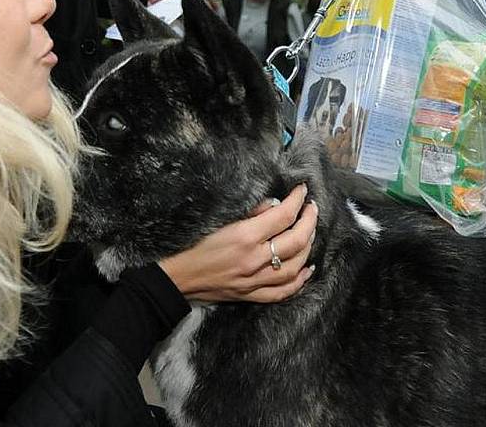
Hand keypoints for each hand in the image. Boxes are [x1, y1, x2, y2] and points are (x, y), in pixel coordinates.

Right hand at [158, 184, 316, 302]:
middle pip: (296, 241)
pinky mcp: (250, 295)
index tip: (301, 190)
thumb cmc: (190, 244)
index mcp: (244, 237)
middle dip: (309, 221)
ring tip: (310, 232)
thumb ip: (249, 212)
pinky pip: (283, 291)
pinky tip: (307, 268)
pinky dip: (299, 280)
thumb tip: (274, 205)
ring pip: (295, 266)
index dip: (297, 200)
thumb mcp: (217, 219)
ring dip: (308, 247)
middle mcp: (253, 260)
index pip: (282, 216)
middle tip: (311, 208)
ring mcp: (254, 280)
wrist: (174, 278)